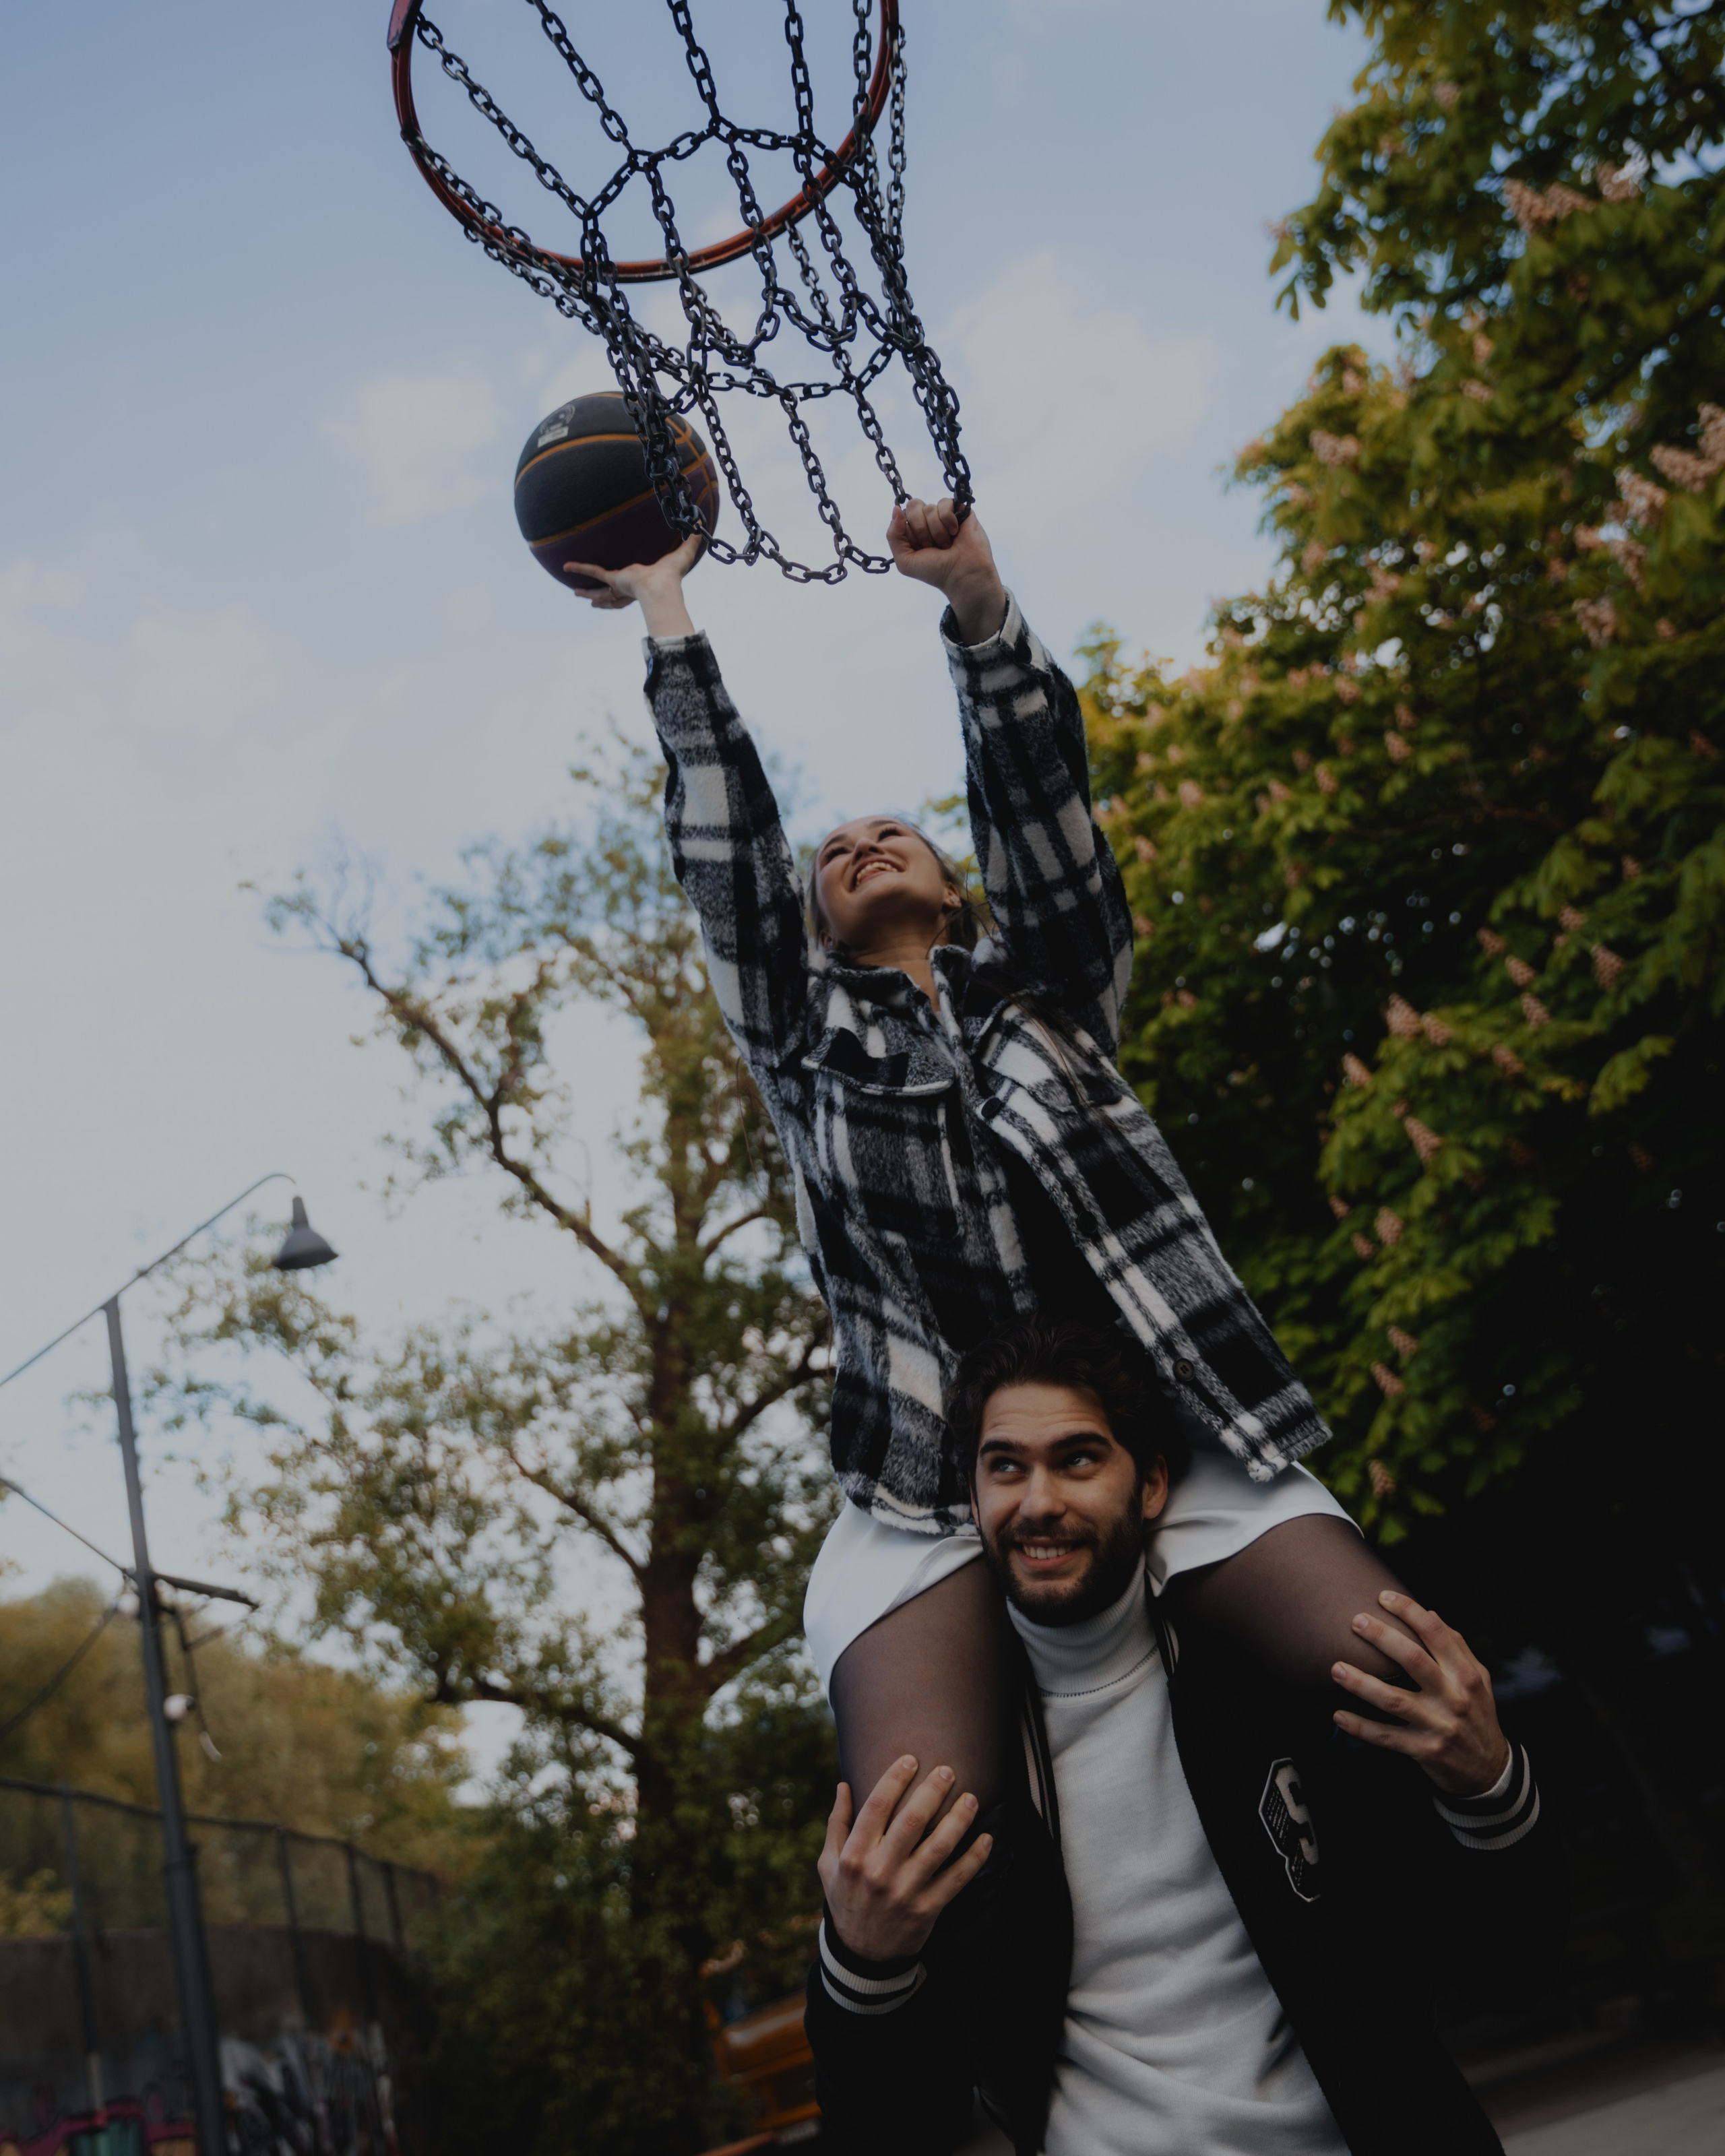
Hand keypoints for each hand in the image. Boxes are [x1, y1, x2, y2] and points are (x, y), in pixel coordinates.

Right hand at [563, 532, 703, 637]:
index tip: (622, 588)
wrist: (661, 588)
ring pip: (600, 591)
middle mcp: (630, 589)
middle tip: (592, 600)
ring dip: (588, 593)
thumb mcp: (683, 554)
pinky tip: (566, 567)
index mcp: (644, 586)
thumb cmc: (673, 576)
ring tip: (576, 593)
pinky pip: (593, 571)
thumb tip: (701, 524)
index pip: (633, 589)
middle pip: (613, 597)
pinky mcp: (613, 579)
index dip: (626, 591)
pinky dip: (580, 569)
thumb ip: (691, 540)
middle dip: (602, 599)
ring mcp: (620, 586)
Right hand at [817, 1757, 992, 1963]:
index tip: (911, 1759)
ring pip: (938, 1848)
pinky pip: (956, 1880)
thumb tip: (844, 1785)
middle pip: (911, 1822)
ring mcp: (904, 1892)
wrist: (861, 1956)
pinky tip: (986, 1839)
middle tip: (948, 1771)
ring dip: (958, 1820)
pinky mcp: (926, 1910)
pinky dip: (974, 1859)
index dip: (895, 1779)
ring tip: (971, 1799)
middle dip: (932, 1791)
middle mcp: (878, 1872)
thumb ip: (837, 1824)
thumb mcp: (828, 1864)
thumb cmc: (845, 1899)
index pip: (877, 1807)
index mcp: (853, 1856)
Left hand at [886, 497, 1005, 644]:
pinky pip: (945, 503)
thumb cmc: (935, 571)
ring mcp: (943, 516)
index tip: (920, 548)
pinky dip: (948, 520)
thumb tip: (896, 508)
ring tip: (946, 544)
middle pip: (914, 506)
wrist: (962, 575)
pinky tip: (955, 532)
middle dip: (921, 529)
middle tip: (932, 546)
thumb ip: (893, 535)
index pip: (902, 515)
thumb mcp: (904, 561)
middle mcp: (927, 521)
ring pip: (930, 507)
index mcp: (913, 532)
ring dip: (937, 531)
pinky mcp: (959, 511)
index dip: (910, 532)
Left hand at [1333, 1591, 1511, 1796]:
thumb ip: (1457, 1647)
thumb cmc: (1477, 1714)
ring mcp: (1439, 1725)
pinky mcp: (1425, 1751)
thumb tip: (1430, 1613)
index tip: (1383, 1597)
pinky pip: (1386, 1737)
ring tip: (1335, 1668)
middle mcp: (1453, 1698)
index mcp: (1466, 1675)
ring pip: (1394, 1700)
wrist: (1489, 1770)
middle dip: (1382, 1637)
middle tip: (1355, 1621)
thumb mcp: (1478, 1680)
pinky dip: (1361, 1728)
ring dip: (1361, 1684)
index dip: (1409, 1612)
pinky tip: (1338, 1715)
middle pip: (1414, 1660)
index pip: (1437, 1635)